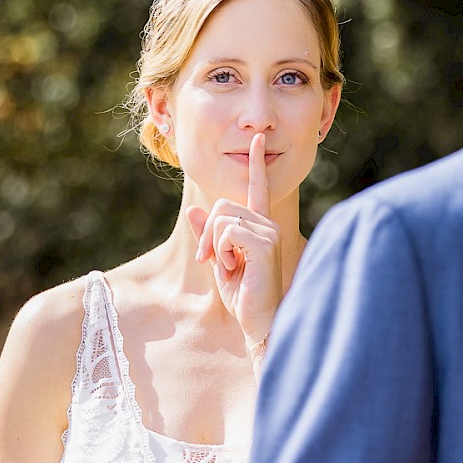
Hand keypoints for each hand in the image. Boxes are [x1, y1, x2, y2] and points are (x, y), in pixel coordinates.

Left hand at [186, 133, 282, 349]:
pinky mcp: (264, 244)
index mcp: (260, 226)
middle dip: (206, 233)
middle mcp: (268, 224)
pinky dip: (221, 250)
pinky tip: (232, 269)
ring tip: (227, 268)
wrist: (260, 322)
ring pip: (222, 218)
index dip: (256, 164)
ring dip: (213, 245)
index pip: (257, 188)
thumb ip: (208, 236)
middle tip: (208, 260)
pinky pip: (227, 231)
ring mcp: (269, 232)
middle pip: (222, 205)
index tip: (257, 140)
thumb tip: (194, 210)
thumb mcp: (219, 262)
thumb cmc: (244, 296)